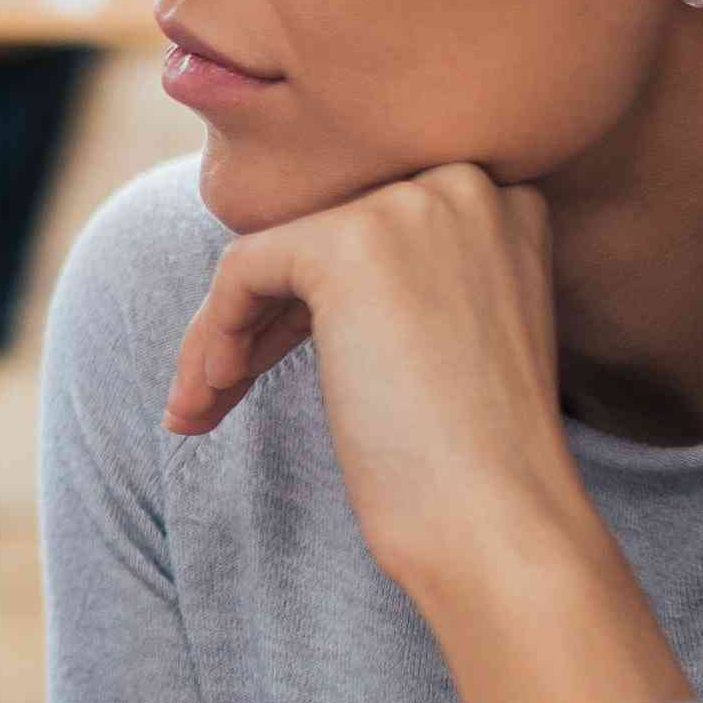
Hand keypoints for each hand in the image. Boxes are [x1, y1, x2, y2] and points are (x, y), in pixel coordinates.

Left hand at [168, 164, 688, 702]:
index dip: (306, 305)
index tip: (266, 370)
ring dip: (221, 336)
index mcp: (504, 200)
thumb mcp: (451, 337)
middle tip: (215, 395)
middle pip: (314, 237)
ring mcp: (410, 205)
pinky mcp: (350, 243)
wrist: (500, 521)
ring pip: (270, 255)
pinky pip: (241, 271)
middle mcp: (464, 181)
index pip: (367, 231)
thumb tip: (280, 264)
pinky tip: (210, 400)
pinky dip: (212, 336)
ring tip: (198, 411)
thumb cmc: (474, 461)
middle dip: (257, 320)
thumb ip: (398, 281)